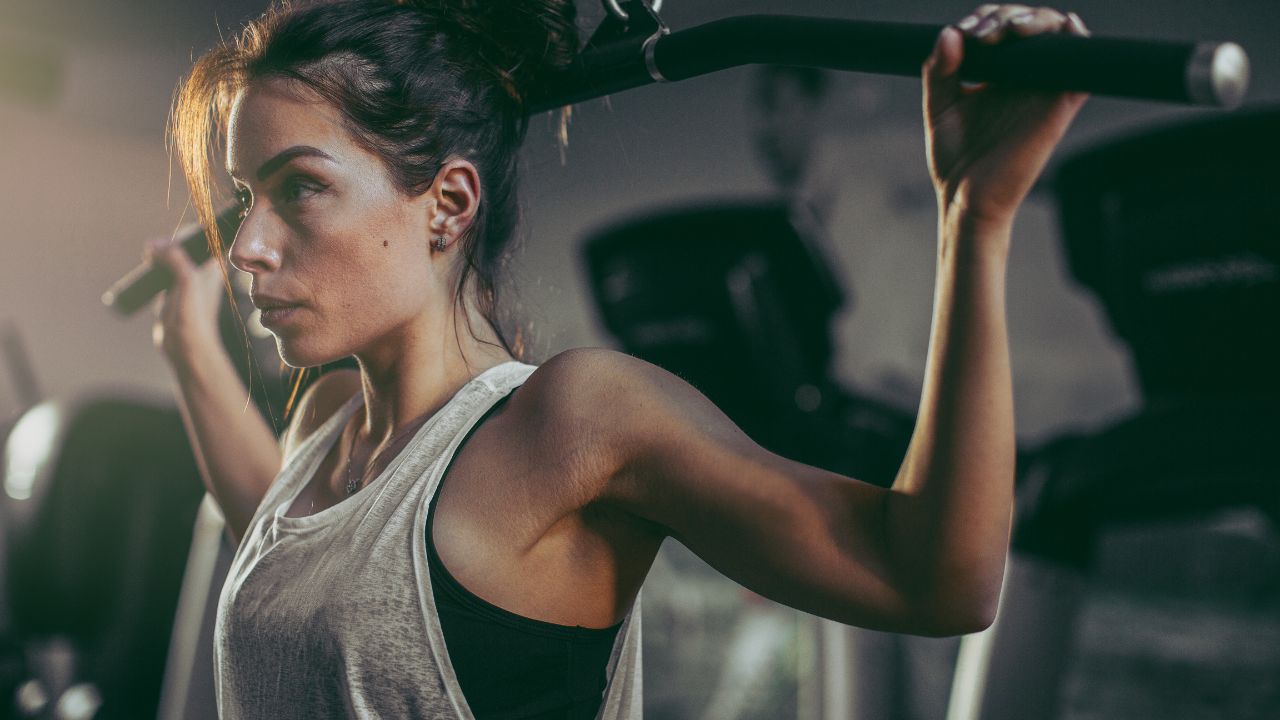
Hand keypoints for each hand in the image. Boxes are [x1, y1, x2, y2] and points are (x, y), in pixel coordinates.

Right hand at [147, 236, 227, 364]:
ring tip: (149, 257)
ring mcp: (185, 280)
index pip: (203, 236)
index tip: (172, 241)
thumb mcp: (187, 280)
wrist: (186, 345)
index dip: (186, 233)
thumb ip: (175, 258)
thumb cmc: (194, 315)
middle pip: (183, 244)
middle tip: (155, 251)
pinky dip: (153, 267)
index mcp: (212, 265)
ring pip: (170, 257)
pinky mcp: (171, 290)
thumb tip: (154, 243)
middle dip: (168, 243)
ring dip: (158, 254)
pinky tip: (147, 267)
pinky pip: (161, 271)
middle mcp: (201, 270)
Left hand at [924, 5, 1090, 233]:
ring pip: (1058, 34)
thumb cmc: (956, 159)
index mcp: (998, 74)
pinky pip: (1083, 67)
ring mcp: (1044, 89)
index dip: (987, 17)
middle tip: (983, 35)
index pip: (1002, 25)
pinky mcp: (1060, 106)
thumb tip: (949, 32)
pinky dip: (1078, 42)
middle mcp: (1024, 77)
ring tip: (1010, 30)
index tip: (966, 33)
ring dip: (1038, 19)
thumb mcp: (940, 107)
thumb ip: (939, 71)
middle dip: (1007, 15)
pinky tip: (1065, 29)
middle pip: (1031, 22)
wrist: (967, 199)